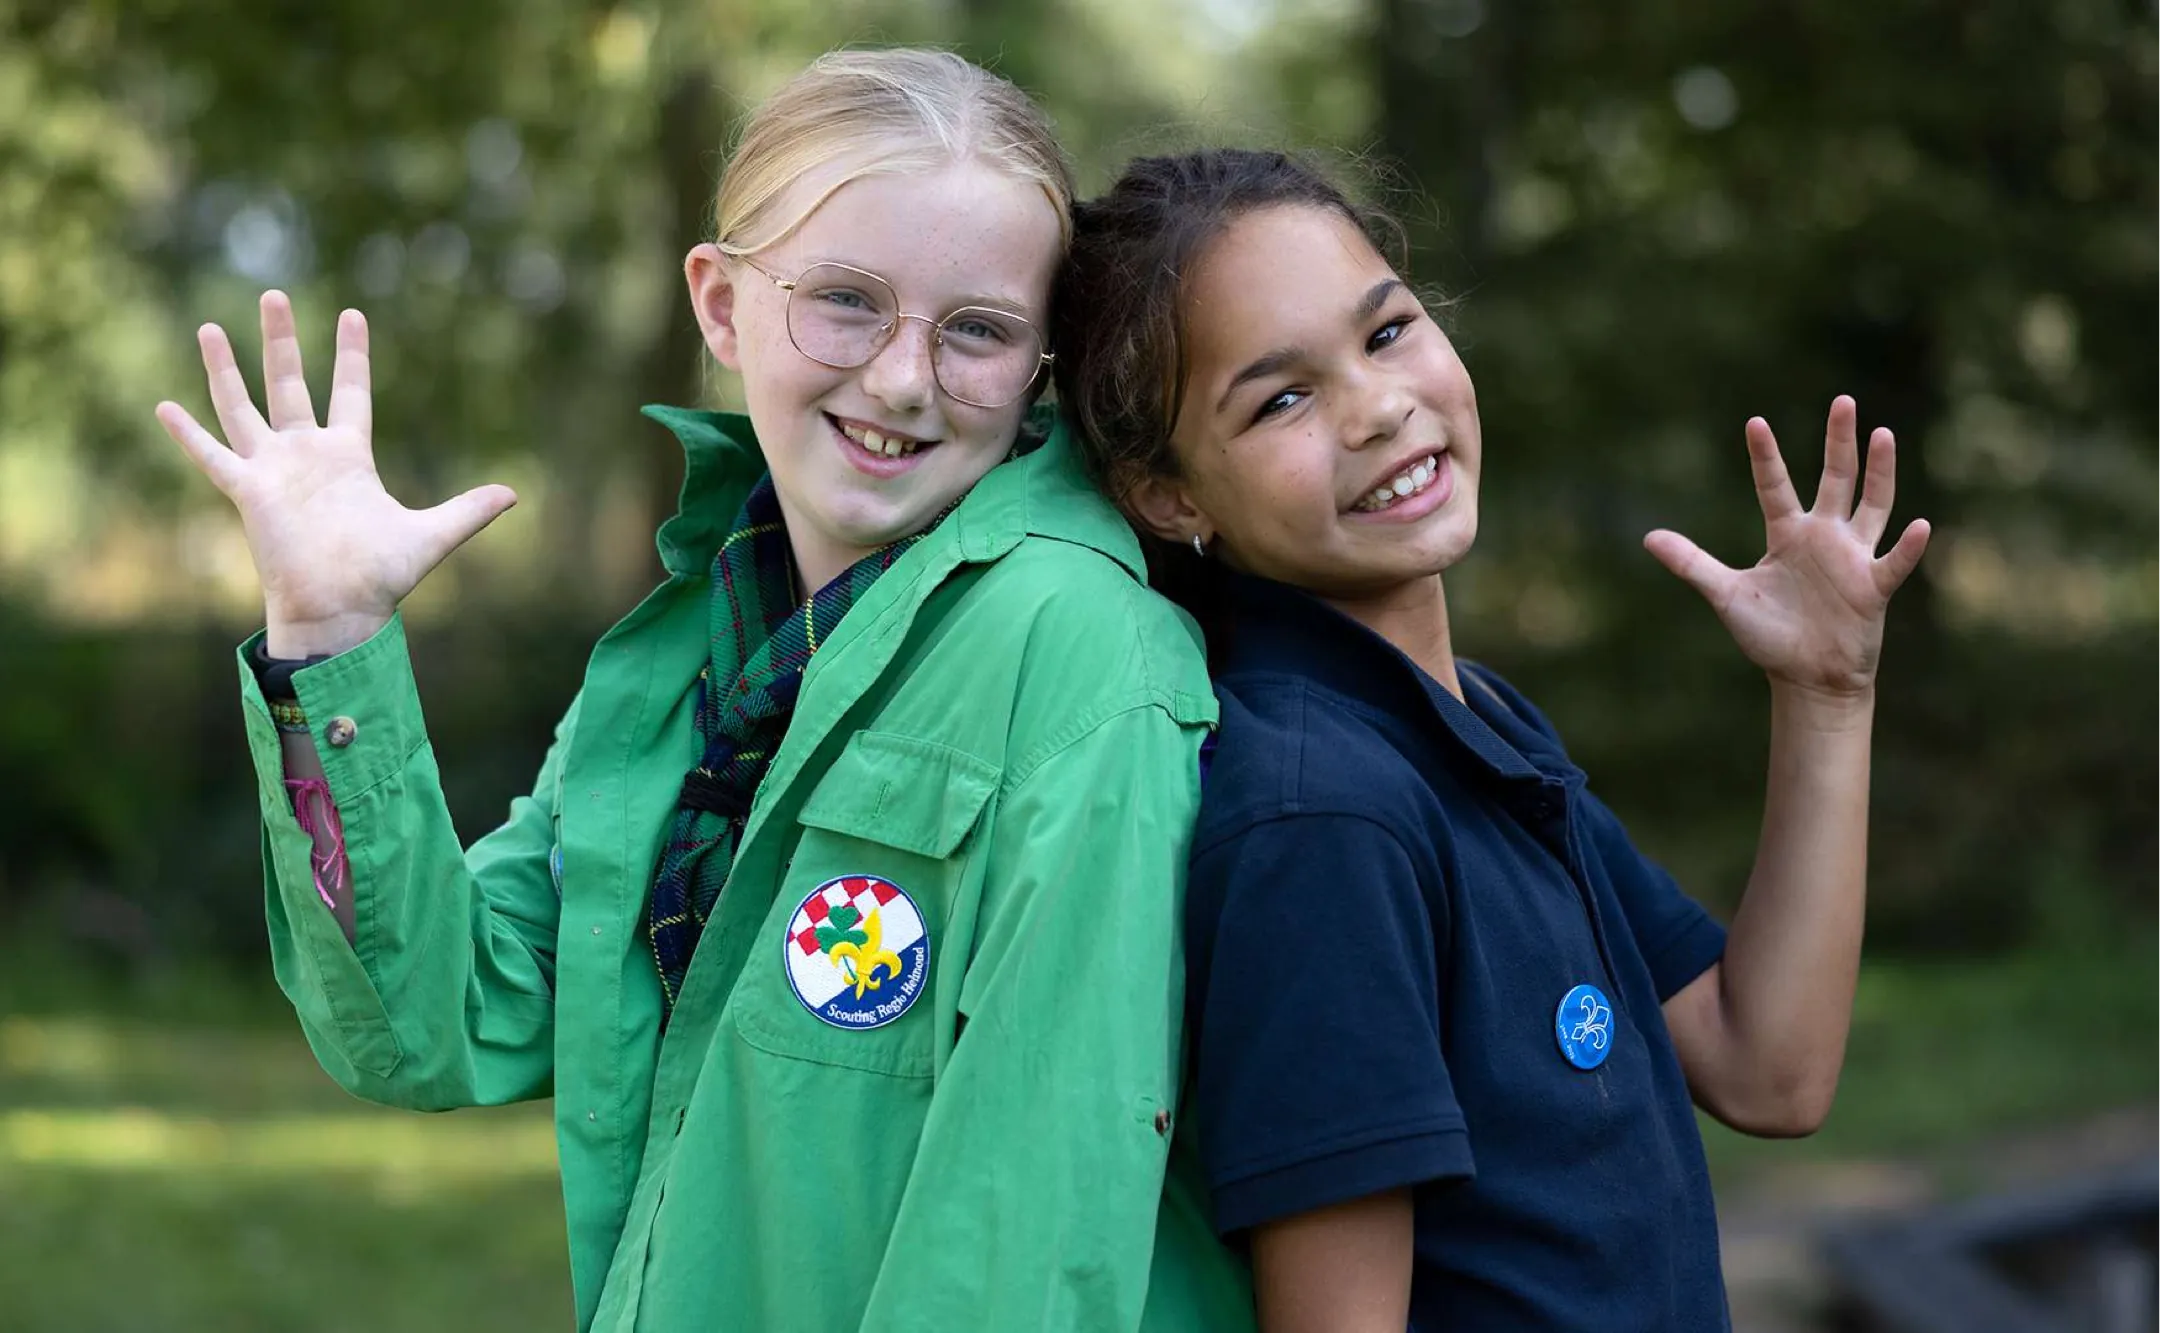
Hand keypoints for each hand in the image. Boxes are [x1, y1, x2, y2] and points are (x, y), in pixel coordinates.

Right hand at [155, 292, 515, 656]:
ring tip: (209, 327)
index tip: (352, 314)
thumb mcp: (432, 535)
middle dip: (282, 341)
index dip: (351, 356)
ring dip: (226, 369)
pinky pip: (213, 456)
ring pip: (243, 406)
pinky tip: (163, 405)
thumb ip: (468, 510)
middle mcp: (307, 455)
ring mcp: (274, 469)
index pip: (351, 393)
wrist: (341, 609)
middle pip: (290, 384)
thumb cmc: (381, 577)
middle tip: (273, 293)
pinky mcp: (248, 491)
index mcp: (349, 457)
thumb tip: (514, 495)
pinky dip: (188, 434)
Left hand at [1644, 396, 1930, 698]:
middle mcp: (1824, 537)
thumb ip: (1691, 564)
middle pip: (1834, 479)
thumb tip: (1648, 538)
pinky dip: (1907, 547)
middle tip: (1842, 401)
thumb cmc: (1770, 635)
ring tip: (1882, 435)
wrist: (1807, 677)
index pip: (1773, 486)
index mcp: (1787, 535)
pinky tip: (1920, 525)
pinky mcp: (1873, 587)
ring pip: (1872, 505)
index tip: (1754, 422)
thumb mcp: (1725, 595)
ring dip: (1878, 473)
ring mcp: (1852, 558)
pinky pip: (1894, 563)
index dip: (1764, 456)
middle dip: (1839, 442)